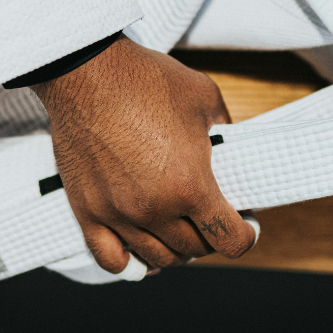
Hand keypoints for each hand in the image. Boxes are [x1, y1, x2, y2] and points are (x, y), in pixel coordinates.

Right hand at [30, 37, 255, 272]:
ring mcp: (118, 214)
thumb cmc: (145, 79)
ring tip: (179, 231)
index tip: (245, 226)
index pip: (230, 239)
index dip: (244, 236)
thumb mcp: (206, 98)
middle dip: (210, 237)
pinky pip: (109, 259)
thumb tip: (231, 151)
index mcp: (190, 185)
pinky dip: (128, 261)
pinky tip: (139, 251)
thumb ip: (225, 132)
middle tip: (211, 218)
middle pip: (194, 250)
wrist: (88, 71)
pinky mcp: (87, 210)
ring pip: (156, 258)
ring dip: (175, 250)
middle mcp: (155, 208)